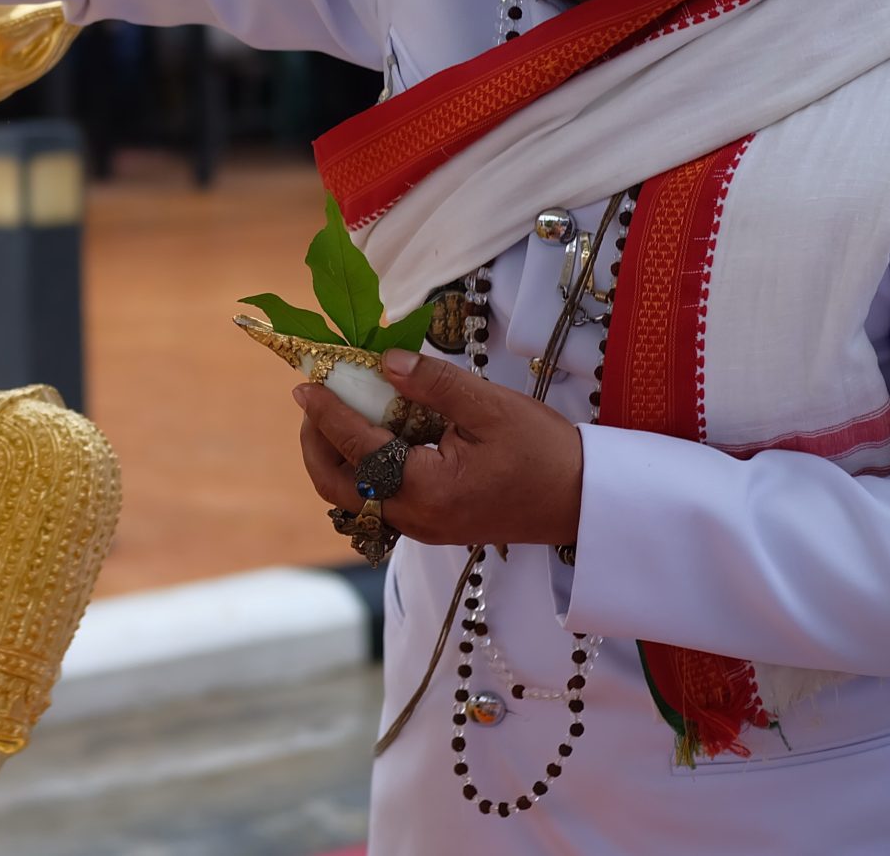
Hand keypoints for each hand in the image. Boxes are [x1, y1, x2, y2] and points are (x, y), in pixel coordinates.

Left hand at [295, 348, 584, 546]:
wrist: (585, 501)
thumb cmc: (546, 453)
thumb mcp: (492, 408)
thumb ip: (434, 384)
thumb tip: (385, 362)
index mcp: (427, 490)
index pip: (358, 447)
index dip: (327, 412)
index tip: (305, 383)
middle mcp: (415, 518)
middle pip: (337, 484)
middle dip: (316, 440)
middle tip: (315, 398)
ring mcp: (421, 527)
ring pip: (353, 496)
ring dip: (334, 456)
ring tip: (336, 410)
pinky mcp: (430, 524)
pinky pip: (377, 499)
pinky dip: (361, 467)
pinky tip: (372, 432)